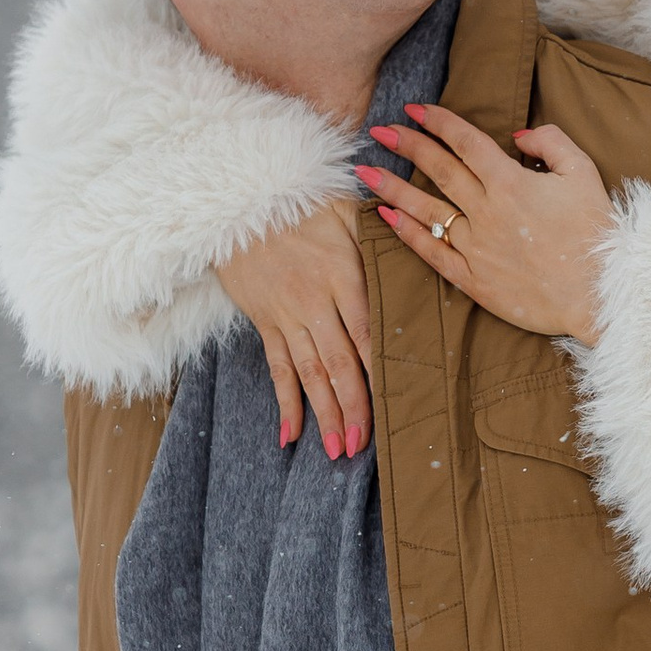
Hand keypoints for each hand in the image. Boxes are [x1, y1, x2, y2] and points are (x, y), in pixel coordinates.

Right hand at [214, 198, 375, 455]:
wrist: (236, 199)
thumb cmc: (299, 201)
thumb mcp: (344, 208)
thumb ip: (378, 234)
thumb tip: (413, 246)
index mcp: (342, 275)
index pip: (366, 333)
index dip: (379, 372)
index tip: (395, 403)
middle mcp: (315, 302)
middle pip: (339, 363)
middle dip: (354, 407)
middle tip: (365, 445)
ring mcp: (287, 314)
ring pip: (309, 373)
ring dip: (324, 414)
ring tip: (338, 450)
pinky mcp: (265, 320)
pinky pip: (277, 367)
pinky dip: (284, 402)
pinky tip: (290, 435)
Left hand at [359, 106, 614, 342]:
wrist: (600, 293)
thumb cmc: (596, 231)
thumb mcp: (584, 173)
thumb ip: (552, 143)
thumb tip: (519, 135)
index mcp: (512, 182)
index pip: (466, 143)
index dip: (438, 122)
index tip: (413, 110)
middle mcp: (487, 211)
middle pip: (439, 170)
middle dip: (407, 146)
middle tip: (379, 131)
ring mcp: (477, 246)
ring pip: (426, 209)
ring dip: (392, 187)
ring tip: (364, 171)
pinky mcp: (474, 278)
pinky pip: (432, 252)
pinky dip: (406, 233)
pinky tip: (385, 216)